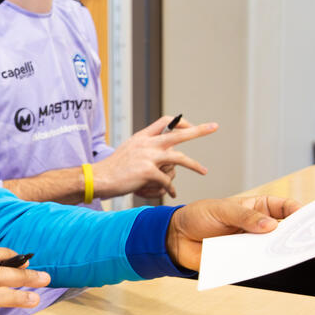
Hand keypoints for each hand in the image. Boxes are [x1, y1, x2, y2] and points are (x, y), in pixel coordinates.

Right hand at [94, 116, 217, 198]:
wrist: (99, 178)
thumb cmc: (113, 168)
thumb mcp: (129, 150)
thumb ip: (144, 147)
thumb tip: (161, 153)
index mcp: (143, 136)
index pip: (166, 121)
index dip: (180, 122)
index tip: (190, 126)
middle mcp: (147, 143)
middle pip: (178, 134)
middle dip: (199, 130)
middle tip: (214, 127)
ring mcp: (148, 157)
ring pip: (179, 158)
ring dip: (194, 165)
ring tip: (204, 171)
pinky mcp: (147, 172)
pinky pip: (166, 180)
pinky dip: (171, 188)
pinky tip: (171, 193)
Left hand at [166, 196, 300, 269]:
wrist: (176, 238)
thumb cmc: (198, 216)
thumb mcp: (221, 210)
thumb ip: (244, 216)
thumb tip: (270, 225)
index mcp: (257, 208)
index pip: (284, 208)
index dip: (298, 211)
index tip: (307, 217)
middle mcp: (258, 227)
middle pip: (285, 232)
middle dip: (295, 235)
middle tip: (305, 240)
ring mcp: (251, 245)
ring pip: (273, 251)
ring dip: (281, 254)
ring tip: (289, 255)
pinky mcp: (242, 262)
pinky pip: (257, 266)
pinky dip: (264, 267)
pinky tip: (268, 267)